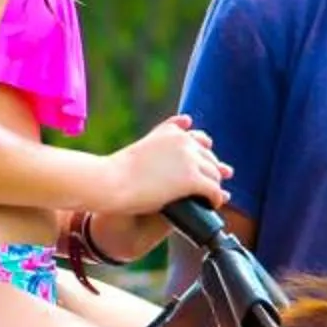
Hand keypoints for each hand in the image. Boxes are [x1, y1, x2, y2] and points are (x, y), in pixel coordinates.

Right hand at [105, 115, 228, 214]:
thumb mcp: (146, 143)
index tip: (204, 167)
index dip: (205, 156)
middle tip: (211, 188)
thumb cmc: (121, 168)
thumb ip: (164, 133)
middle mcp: (184, 141)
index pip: (201, 141)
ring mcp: (189, 159)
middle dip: (212, 173)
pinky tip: (212, 206)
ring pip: (215, 175)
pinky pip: (214, 190)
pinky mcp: (192, 179)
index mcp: (173, 132)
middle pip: (210, 158)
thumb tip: (187, 120)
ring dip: (214, 187)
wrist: (110, 182)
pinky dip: (215, 199)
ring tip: (209, 199)